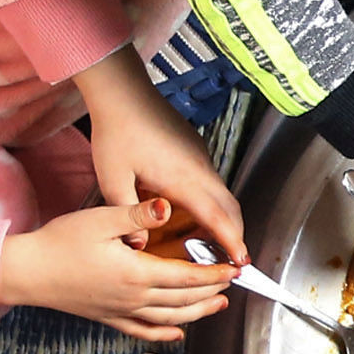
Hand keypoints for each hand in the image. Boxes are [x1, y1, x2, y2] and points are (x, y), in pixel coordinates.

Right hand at [0, 201, 231, 340]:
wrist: (26, 272)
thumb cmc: (60, 243)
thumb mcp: (101, 220)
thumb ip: (137, 215)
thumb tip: (167, 208)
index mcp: (136, 273)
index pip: (186, 277)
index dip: (213, 274)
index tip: (233, 269)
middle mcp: (132, 297)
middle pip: (183, 300)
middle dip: (211, 292)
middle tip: (232, 283)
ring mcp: (120, 311)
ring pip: (169, 319)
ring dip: (197, 314)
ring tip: (217, 306)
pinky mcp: (107, 317)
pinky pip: (142, 331)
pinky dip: (163, 334)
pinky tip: (177, 333)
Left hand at [76, 52, 241, 261]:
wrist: (121, 92)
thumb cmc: (116, 131)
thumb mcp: (112, 179)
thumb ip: (126, 216)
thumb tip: (138, 247)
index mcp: (182, 179)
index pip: (217, 216)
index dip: (231, 241)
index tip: (241, 261)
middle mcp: (198, 168)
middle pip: (230, 207)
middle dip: (236, 234)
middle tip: (232, 259)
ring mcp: (200, 157)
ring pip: (223, 194)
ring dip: (225, 218)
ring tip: (216, 241)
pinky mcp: (195, 149)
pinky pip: (212, 182)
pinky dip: (214, 202)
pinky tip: (197, 211)